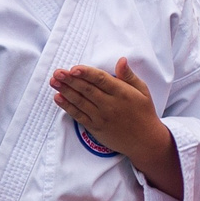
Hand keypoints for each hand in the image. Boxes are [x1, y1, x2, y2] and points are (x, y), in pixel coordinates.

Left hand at [49, 58, 180, 198]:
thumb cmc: (144, 113)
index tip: (73, 68)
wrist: (145, 141)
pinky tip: (58, 98)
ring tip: (54, 82)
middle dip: (70, 80)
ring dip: (65, 91)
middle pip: (87, 90)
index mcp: (122, 93)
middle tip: (57, 72)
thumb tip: (121, 60)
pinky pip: (79, 116)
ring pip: (80, 102)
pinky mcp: (95, 128)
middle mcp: (110, 105)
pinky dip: (67, 107)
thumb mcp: (142, 91)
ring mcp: (101, 117)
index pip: (101, 80)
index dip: (86, 73)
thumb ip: (129, 76)